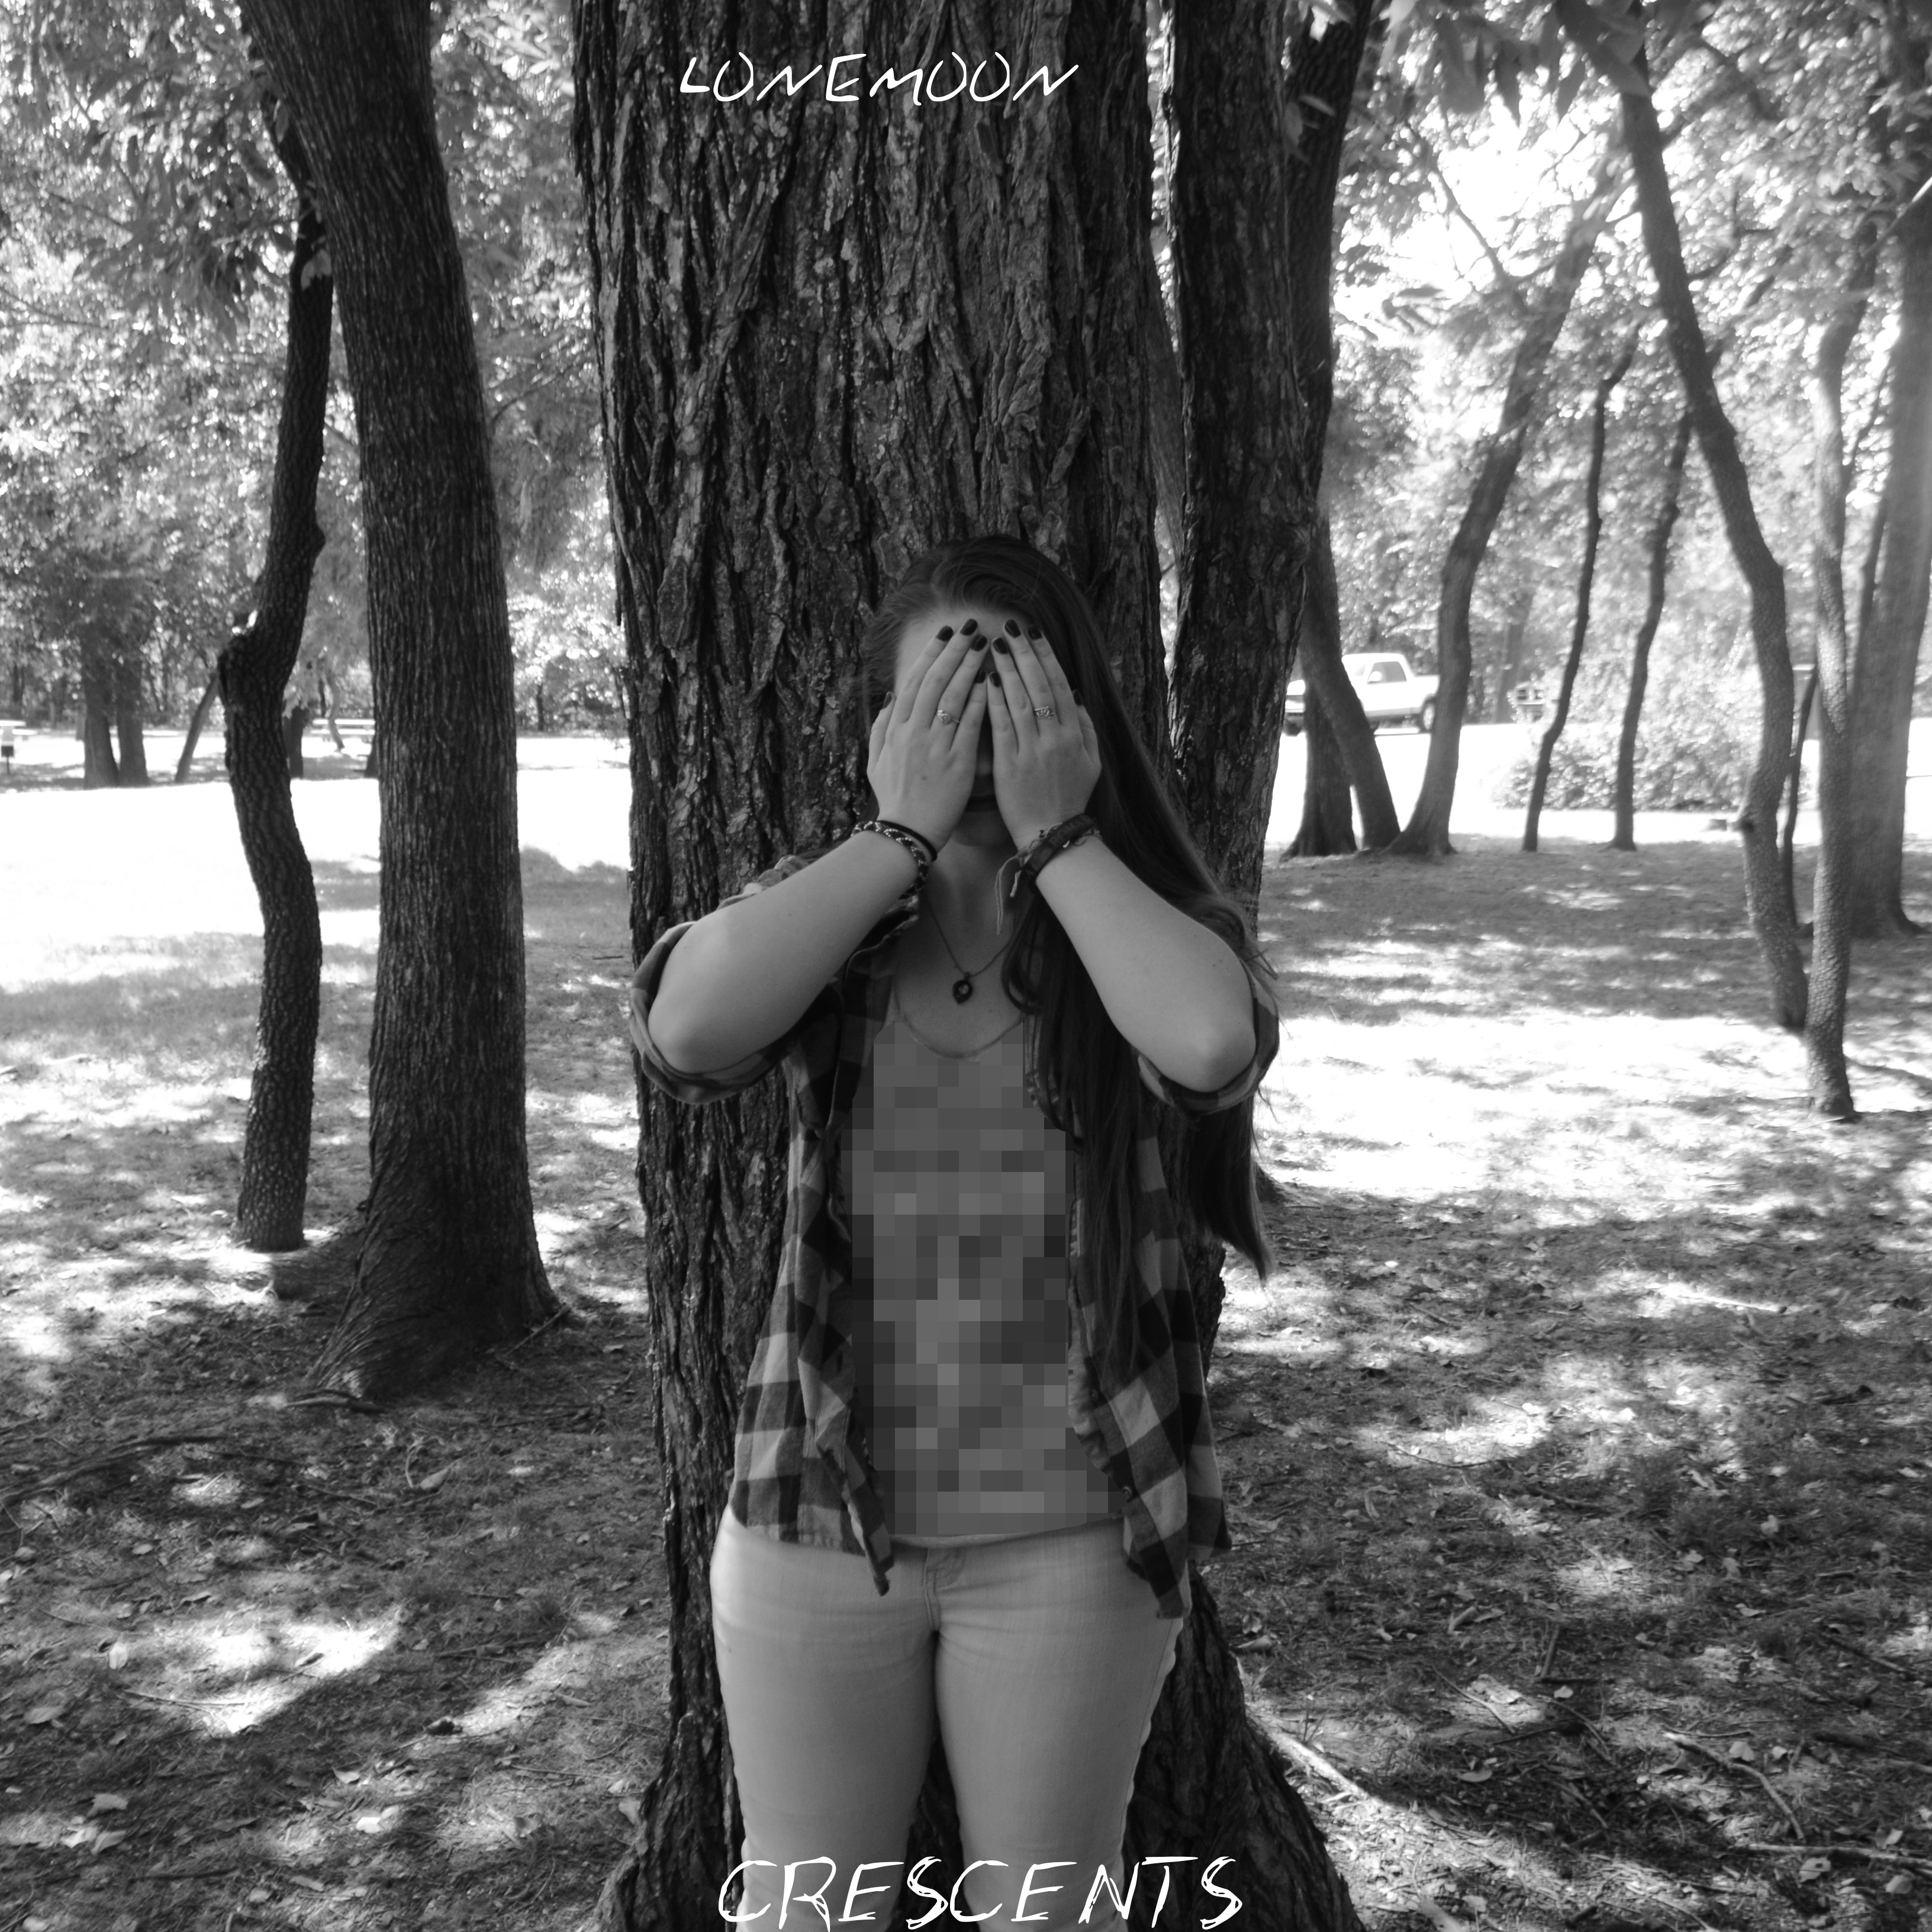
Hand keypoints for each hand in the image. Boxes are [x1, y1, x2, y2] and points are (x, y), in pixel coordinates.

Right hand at [865, 620, 990, 853]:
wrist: (906, 833)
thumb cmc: (894, 798)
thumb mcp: (875, 761)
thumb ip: (880, 727)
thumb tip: (890, 698)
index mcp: (895, 729)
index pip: (914, 681)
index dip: (930, 654)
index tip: (944, 634)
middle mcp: (913, 732)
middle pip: (934, 680)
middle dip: (952, 650)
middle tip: (969, 626)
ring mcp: (934, 746)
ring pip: (952, 696)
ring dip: (969, 666)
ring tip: (984, 644)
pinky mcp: (956, 763)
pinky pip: (969, 725)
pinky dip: (979, 700)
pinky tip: (992, 681)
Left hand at [985, 623, 1101, 846]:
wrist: (1052, 833)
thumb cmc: (1070, 797)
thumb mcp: (1091, 762)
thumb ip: (1086, 726)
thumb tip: (1076, 693)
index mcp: (1074, 734)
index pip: (1060, 685)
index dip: (1046, 656)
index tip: (1034, 633)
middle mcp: (1055, 738)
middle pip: (1040, 686)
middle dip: (1025, 653)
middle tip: (1011, 627)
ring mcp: (1032, 751)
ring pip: (1020, 700)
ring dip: (1007, 669)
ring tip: (995, 644)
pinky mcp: (1010, 765)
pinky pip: (1001, 726)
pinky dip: (993, 701)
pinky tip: (985, 680)